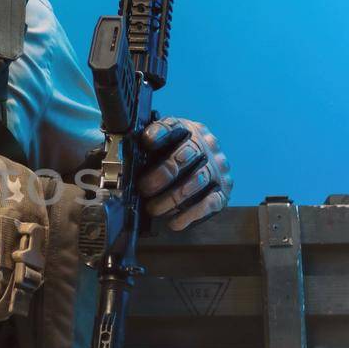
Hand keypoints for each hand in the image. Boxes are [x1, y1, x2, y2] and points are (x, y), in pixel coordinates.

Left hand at [136, 116, 232, 230]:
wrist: (203, 171)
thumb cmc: (173, 160)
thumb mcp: (161, 148)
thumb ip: (146, 151)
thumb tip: (124, 162)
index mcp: (187, 129)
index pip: (173, 126)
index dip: (159, 133)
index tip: (146, 141)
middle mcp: (206, 145)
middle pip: (185, 155)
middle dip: (161, 175)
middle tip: (144, 188)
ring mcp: (217, 167)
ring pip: (196, 180)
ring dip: (171, 198)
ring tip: (154, 208)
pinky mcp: (223, 190)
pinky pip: (209, 203)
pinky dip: (189, 214)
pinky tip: (174, 221)